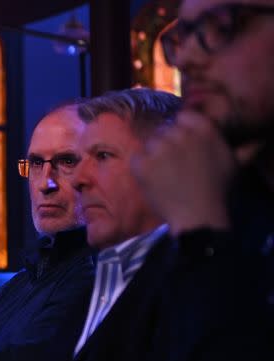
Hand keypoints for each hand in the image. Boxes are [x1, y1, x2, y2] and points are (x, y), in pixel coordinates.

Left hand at [131, 110, 234, 234]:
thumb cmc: (218, 191)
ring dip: (154, 155)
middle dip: (167, 144)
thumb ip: (234, 145)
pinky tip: (153, 180)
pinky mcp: (143, 164)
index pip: (184, 116)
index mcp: (204, 130)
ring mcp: (160, 149)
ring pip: (150, 142)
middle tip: (173, 164)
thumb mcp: (233, 163)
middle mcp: (181, 135)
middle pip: (164, 129)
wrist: (198, 216)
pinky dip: (141, 168)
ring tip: (164, 174)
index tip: (182, 145)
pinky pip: (137, 158)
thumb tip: (251, 139)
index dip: (181, 129)